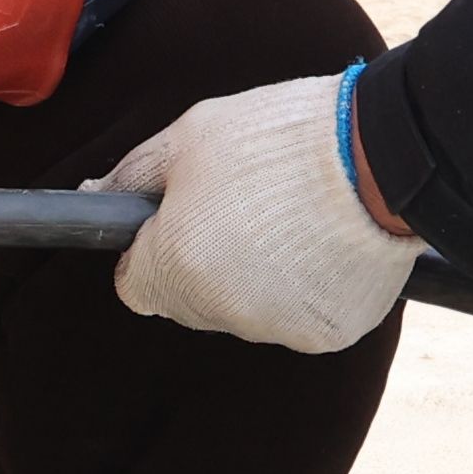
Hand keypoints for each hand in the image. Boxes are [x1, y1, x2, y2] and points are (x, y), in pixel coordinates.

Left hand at [102, 72, 420, 352]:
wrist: (380, 155)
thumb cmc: (276, 138)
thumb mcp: (189, 137)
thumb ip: (131, 177)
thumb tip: (92, 199)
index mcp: (175, 266)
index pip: (135, 286)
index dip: (150, 250)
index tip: (177, 220)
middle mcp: (220, 312)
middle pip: (189, 301)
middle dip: (202, 260)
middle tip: (243, 204)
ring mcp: (276, 329)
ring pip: (244, 310)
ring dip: (254, 277)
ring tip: (291, 218)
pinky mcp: (326, 336)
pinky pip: (297, 317)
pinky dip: (304, 289)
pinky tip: (323, 243)